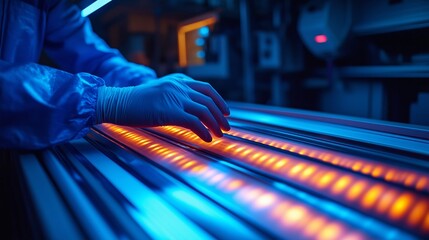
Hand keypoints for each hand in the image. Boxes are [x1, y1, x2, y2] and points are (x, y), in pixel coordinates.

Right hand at [96, 73, 229, 141]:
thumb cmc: (135, 101)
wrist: (117, 102)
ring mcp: (175, 98)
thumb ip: (175, 96)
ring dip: (215, 125)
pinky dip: (204, 132)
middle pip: (209, 101)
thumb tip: (191, 110)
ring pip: (205, 111)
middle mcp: (179, 86)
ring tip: (219, 135)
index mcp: (178, 80)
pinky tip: (207, 139)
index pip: (206, 88)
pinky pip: (194, 122)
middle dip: (220, 116)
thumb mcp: (159, 92)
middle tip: (226, 127)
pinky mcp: (170, 111)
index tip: (225, 112)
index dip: (219, 101)